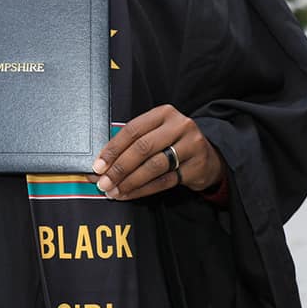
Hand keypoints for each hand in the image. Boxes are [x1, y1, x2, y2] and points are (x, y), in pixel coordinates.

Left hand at [93, 104, 224, 200]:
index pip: (132, 130)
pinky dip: (143, 190)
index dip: (112, 149)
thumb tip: (100, 165)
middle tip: (103, 182)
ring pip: (153, 166)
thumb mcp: (156, 134)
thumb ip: (132, 143)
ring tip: (114, 191)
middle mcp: (179, 125)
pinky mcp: (196, 166)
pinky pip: (164, 181)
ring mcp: (191, 145)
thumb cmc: (172, 144)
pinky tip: (129, 194)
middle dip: (119, 168)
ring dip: (129, 182)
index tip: (98, 166)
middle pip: (143, 148)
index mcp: (163, 113)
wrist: (207, 157)